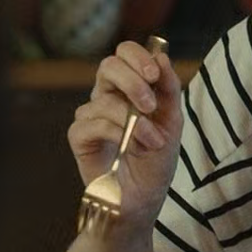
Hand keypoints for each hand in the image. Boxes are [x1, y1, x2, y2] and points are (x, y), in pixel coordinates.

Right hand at [67, 40, 184, 220]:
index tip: (155, 73)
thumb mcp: (172, 121)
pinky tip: (129, 148)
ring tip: (151, 142)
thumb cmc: (157, 159)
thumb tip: (162, 56)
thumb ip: (168, 89)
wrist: (144, 198)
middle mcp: (108, 96)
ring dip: (135, 121)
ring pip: (105, 98)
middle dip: (133, 80)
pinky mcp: (79, 137)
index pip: (125, 54)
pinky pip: (92, 123)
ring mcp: (91, 115)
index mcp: (130, 87)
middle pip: (108, 65)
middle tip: (150, 105)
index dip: (138, 56)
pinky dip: (117, 134)